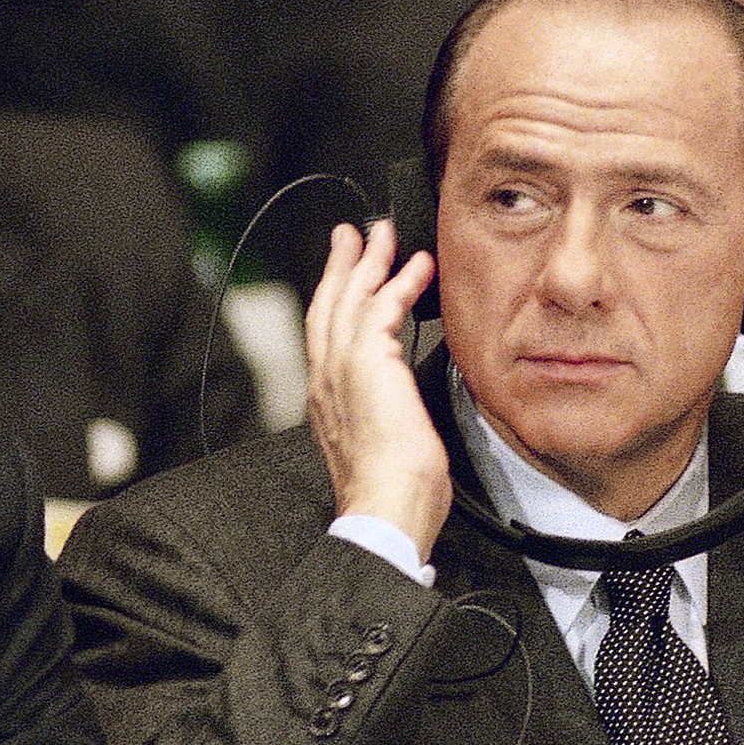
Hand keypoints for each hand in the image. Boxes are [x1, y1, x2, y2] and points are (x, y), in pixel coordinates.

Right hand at [305, 218, 450, 555]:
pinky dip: (400, 281)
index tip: (345, 274)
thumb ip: (383, 415)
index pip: (325, 336)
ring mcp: (342, 369)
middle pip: (327, 305)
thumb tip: (402, 408)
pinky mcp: (368, 363)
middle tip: (353, 234)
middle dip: (341, 265)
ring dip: (370, 261)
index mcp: (326, 401)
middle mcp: (326, 380)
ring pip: (351, 298)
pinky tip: (418, 265)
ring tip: (384, 234)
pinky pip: (383, 307)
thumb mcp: (381, 446)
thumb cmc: (392, 494)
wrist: (387, 510)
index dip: (333, 300)